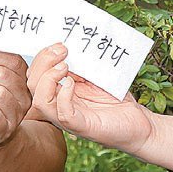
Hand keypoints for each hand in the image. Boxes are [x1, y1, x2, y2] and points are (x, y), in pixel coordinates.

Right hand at [28, 43, 154, 153]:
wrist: (139, 123)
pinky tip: (72, 83)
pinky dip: (64, 97)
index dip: (41, 57)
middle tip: (62, 49)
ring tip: (64, 66)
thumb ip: (81, 64)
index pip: (35, 75)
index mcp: (60, 91)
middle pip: (33, 85)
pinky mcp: (83, 127)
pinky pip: (64, 114)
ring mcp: (69, 118)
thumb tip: (70, 44)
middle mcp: (59, 105)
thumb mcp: (96, 75)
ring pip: (41, 102)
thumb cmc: (117, 99)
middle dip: (42, 62)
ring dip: (47, 80)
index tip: (60, 44)